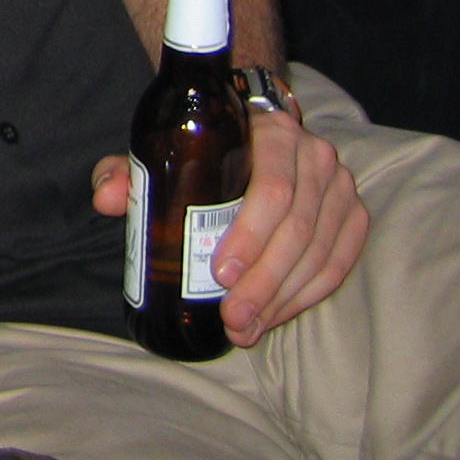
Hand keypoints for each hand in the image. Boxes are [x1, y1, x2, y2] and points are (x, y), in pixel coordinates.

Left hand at [89, 109, 367, 346]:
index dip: (251, 235)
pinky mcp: (352, 216)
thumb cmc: (202, 148)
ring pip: (320, 253)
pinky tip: (274, 316)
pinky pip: (338, 264)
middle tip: (232, 317)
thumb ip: (128, 171)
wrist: (251, 131)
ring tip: (245, 327)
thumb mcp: (161, 150)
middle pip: (298, 230)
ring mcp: (339, 187)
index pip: (272, 189)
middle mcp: (315, 156)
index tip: (220, 273)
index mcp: (271, 131)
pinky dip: (306, 295)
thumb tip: (107, 198)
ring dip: (283, 298)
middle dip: (264, 282)